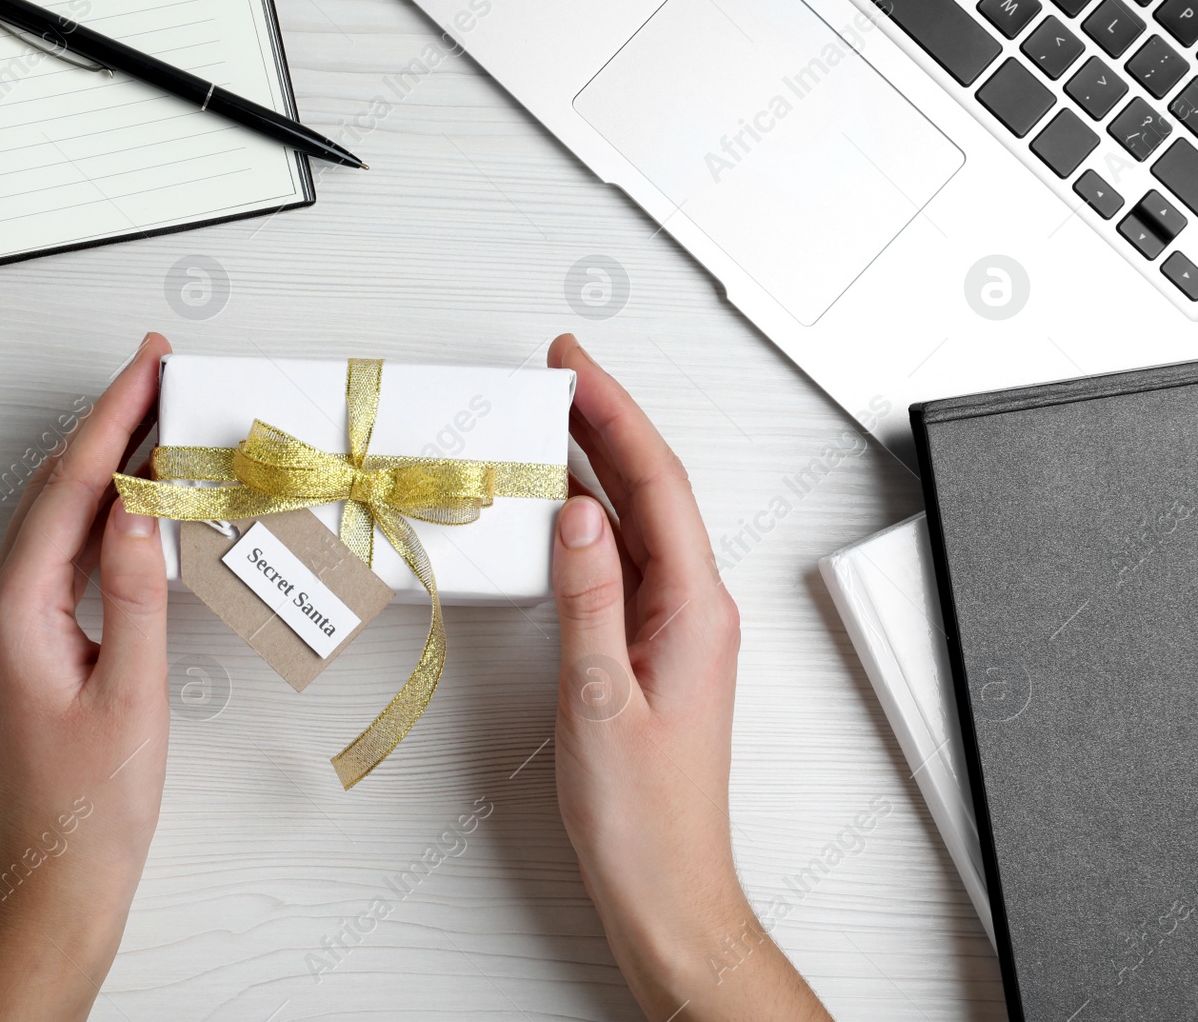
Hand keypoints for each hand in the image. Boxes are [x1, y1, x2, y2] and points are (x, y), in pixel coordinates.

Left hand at [0, 333, 173, 1021]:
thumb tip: (143, 508)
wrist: (55, 878)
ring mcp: (9, 626)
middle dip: (107, 424)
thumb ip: (137, 594)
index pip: (68, 490)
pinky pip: (64, 557)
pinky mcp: (28, 644)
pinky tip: (136, 502)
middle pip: (56, 491)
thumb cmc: (91, 805)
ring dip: (105, 466)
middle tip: (157, 371)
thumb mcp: (131, 694)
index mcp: (15, 613)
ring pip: (59, 520)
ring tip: (155, 417)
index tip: (148, 366)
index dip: (111, 419)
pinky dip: (102, 518)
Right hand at [546, 335, 830, 1020]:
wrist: (667, 886)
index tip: (578, 367)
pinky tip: (568, 507)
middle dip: (609, 420)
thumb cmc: (644, 816)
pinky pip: (626, 561)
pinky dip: (594, 520)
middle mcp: (694, 609)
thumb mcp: (600, 701)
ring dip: (602, 463)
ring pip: (640, 521)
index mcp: (694, 611)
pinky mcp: (652, 649)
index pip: (656, 485)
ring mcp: (676, 627)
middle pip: (653, 489)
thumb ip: (590, 601)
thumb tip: (581, 516)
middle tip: (563, 371)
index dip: (617, 414)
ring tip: (559, 418)